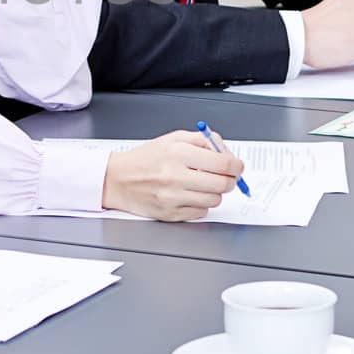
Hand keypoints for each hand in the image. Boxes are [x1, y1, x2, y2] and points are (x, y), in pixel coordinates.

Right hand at [101, 130, 243, 220]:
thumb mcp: (172, 139)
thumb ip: (202, 141)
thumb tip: (227, 152)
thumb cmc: (145, 159)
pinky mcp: (170, 214)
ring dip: (213, 192)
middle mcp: (175, 176)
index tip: (236, 166)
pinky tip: (189, 195)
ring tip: (200, 184)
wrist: (117, 179)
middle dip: (228, 180)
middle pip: (223, 184)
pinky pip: (201, 212)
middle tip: (223, 176)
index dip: (236, 165)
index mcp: (177, 153)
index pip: (223, 163)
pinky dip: (200, 204)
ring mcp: (172, 197)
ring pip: (214, 200)